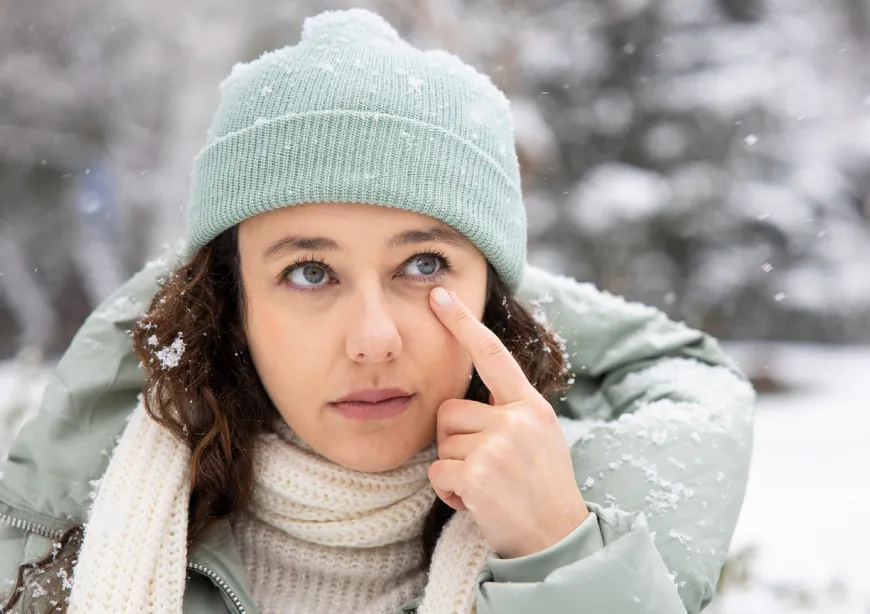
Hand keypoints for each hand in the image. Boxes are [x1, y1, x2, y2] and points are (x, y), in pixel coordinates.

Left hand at [426, 287, 589, 558]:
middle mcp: (517, 420)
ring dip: (455, 469)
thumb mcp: (539, 436)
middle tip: (487, 467)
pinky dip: (449, 491)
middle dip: (456, 440)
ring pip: (442, 444)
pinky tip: (478, 502)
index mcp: (531, 406)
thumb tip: (466, 396)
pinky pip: (438, 473)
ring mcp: (499, 447)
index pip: (492, 355)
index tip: (439, 297)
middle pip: (450, 412)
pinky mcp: (480, 475)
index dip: (463, 324)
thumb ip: (509, 411)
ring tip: (488, 486)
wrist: (559, 538)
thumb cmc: (541, 486)